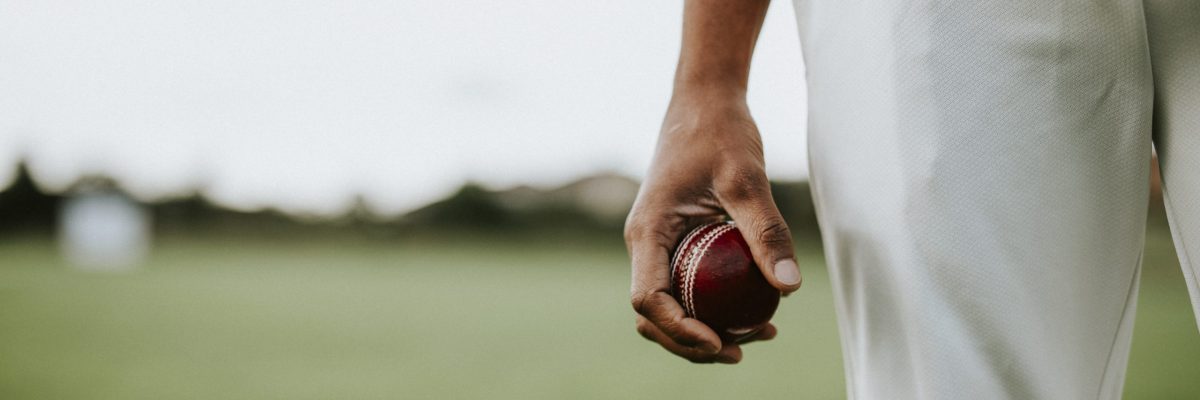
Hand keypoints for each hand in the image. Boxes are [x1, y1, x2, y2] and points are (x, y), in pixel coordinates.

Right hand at [625, 93, 801, 363]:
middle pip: (654, 314)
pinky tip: (755, 309)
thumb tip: (789, 288)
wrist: (705, 102)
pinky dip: (712, 306)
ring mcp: (658, 244)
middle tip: (743, 349)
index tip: (720, 341)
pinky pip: (686, 286)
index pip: (648, 299)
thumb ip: (766, 232)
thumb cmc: (721, 133)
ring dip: (703, 329)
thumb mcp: (747, 180)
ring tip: (757, 334)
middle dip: (692, 342)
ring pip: (668, 305)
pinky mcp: (676, 241)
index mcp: (647, 232)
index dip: (680, 330)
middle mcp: (645, 243)